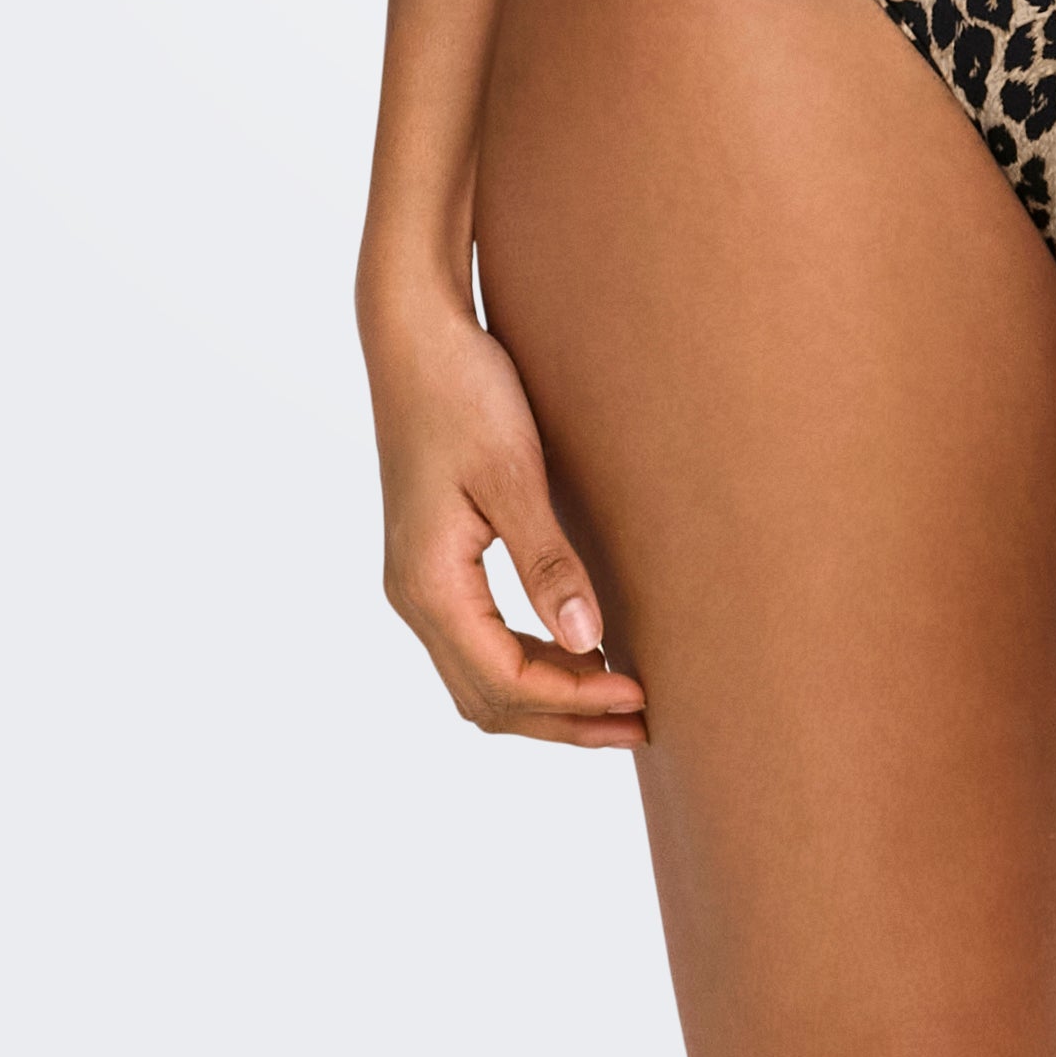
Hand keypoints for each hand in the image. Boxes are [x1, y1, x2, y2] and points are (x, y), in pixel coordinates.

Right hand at [362, 268, 646, 747]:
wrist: (414, 334)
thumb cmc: (463, 392)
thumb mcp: (513, 473)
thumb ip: (548, 563)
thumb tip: (590, 644)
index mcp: (428, 585)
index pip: (504, 680)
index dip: (574, 700)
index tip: (640, 693)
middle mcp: (414, 596)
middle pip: (488, 698)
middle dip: (563, 719)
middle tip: (641, 721)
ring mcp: (419, 582)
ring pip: (480, 679)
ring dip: (547, 699)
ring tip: (617, 702)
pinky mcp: (434, 562)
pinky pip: (478, 643)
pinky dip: (527, 664)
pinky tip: (577, 652)